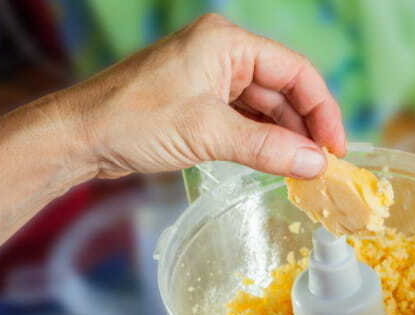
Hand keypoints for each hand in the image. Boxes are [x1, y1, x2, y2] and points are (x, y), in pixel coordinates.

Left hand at [60, 13, 344, 178]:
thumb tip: (316, 164)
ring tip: (304, 170)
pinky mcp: (201, 102)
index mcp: (227, 43)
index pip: (295, 71)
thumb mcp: (208, 133)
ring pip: (265, 108)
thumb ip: (267, 148)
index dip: (322, 109)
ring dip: (285, 138)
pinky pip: (245, 120)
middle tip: (322, 166)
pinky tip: (277, 162)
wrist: (78, 136)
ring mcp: (211, 79)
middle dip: (304, 128)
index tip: (335, 147)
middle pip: (283, 90)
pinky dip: (262, 142)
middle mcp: (224, 54)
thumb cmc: (133, 120)